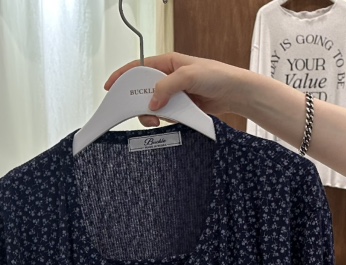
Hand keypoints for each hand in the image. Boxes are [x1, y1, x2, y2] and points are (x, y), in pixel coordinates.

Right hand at [105, 52, 253, 127]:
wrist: (234, 93)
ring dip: (155, 114)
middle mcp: (168, 78)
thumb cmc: (217, 76)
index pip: (138, 68)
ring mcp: (173, 95)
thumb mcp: (189, 76)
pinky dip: (167, 120)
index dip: (122, 77)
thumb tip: (152, 101)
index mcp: (166, 63)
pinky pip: (166, 116)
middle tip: (145, 113)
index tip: (111, 88)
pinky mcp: (181, 109)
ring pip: (154, 106)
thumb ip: (167, 87)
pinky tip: (175, 119)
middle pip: (143, 91)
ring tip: (164, 118)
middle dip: (140, 103)